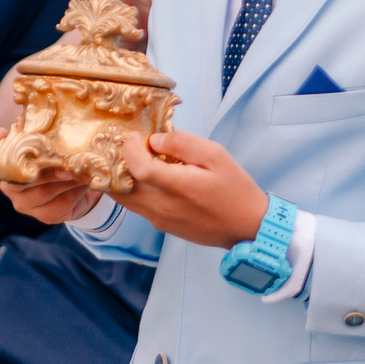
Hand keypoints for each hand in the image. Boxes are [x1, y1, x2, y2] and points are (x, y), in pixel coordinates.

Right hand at [0, 127, 103, 223]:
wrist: (77, 191)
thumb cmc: (57, 162)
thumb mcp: (48, 146)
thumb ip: (37, 133)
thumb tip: (28, 116)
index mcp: (7, 165)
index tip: (2, 133)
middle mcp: (10, 187)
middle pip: (24, 178)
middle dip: (47, 169)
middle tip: (66, 162)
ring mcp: (25, 205)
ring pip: (45, 192)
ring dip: (66, 180)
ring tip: (81, 170)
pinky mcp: (45, 217)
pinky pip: (60, 204)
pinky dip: (74, 192)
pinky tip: (84, 183)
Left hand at [113, 129, 268, 247]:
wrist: (246, 227)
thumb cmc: (235, 190)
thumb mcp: (217, 156)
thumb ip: (184, 143)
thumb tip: (156, 140)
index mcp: (177, 186)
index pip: (138, 167)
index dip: (130, 149)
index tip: (136, 136)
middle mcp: (162, 206)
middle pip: (121, 186)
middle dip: (118, 163)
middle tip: (128, 147)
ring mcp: (159, 218)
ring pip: (124, 198)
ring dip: (121, 178)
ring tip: (135, 160)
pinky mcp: (160, 225)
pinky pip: (136, 206)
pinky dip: (132, 190)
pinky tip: (147, 177)